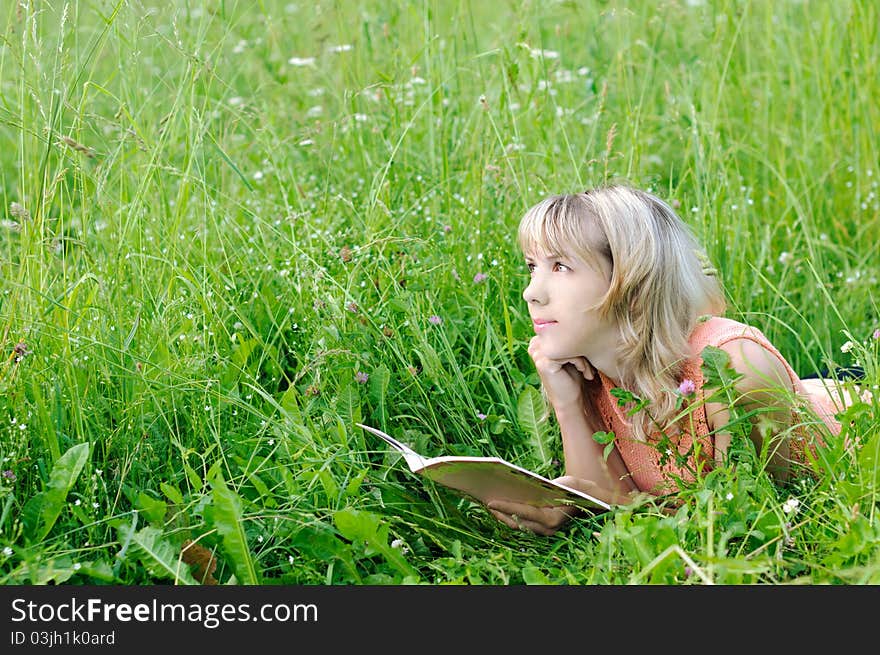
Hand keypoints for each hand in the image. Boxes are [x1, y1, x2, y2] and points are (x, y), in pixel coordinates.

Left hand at [487, 476, 625, 535]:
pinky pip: (523, 524)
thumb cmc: (578, 489)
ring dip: (504, 516)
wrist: (592, 502)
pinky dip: (512, 516)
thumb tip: (522, 482)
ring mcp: (545, 531)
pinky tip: (502, 508)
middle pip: (517, 522)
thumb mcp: (564, 482)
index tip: (490, 502)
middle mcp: (547, 529)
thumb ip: (546, 485)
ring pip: (518, 526)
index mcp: (551, 519)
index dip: (505, 507)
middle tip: (485, 502)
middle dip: (500, 513)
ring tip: (490, 505)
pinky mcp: (543, 529)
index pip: (523, 513)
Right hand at [527, 336, 595, 410]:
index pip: (562, 331)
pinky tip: (585, 374)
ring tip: (588, 371)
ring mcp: (537, 354)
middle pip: (565, 336)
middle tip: (589, 366)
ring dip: (583, 358)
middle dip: (580, 349)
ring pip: (568, 345)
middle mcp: (535, 345)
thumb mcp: (569, 353)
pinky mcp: (544, 362)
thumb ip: (567, 338)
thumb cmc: (572, 376)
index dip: (576, 343)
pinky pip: (568, 353)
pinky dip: (581, 363)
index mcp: (539, 341)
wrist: (570, 400)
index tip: (586, 359)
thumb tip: (579, 320)